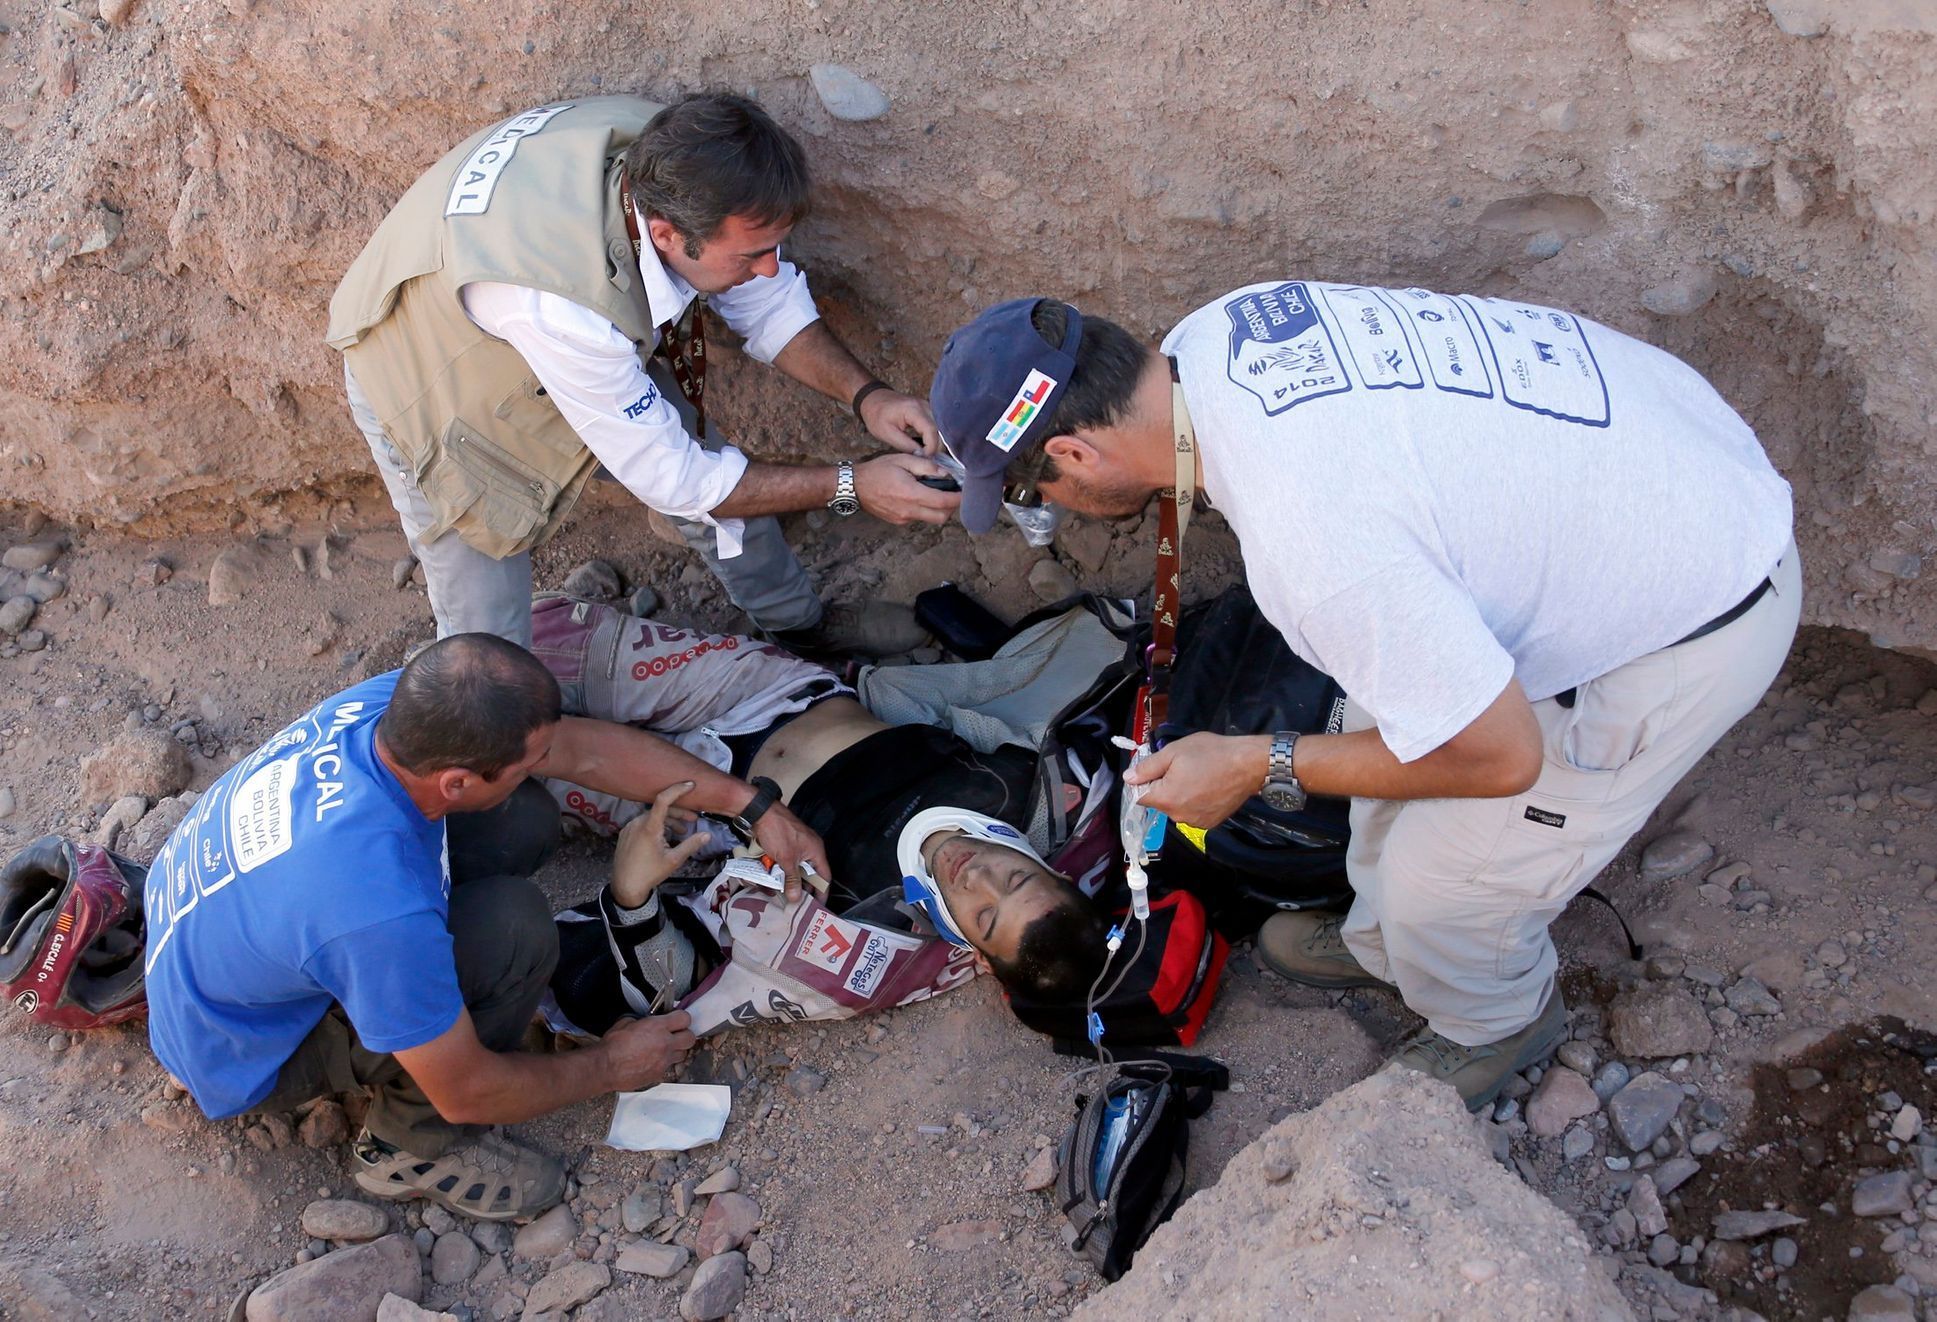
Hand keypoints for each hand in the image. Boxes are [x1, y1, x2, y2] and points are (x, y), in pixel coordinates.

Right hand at [600, 1010, 695, 1091]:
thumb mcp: (626, 1022)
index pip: (684, 1018)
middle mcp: (665, 1044)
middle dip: (684, 1035)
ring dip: (676, 1050)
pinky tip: (653, 1061)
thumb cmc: (612, 1046)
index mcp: (658, 1027)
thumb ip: (641, 1020)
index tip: (677, 1019)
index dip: (681, 1018)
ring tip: (664, 1049)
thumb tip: (644, 1022)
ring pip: (682, 1055)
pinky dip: (664, 1063)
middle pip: (690, 1038)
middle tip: (676, 1034)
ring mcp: (664, 1061)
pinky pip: (668, 1067)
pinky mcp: (659, 1075)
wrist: (605, 1068)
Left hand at [610, 782, 707, 909]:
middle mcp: (637, 823)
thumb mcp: (674, 860)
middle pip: (660, 810)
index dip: (677, 789)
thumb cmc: (650, 873)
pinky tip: (664, 838)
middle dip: (678, 813)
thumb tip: (707, 834)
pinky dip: (656, 827)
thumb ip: (691, 844)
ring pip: (652, 817)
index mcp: (649, 827)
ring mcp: (629, 828)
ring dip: (668, 822)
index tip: (691, 785)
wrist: (625, 887)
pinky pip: (643, 824)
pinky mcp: (625, 834)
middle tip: (693, 820)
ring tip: (681, 833)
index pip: (663, 799)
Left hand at [751, 801, 833, 901]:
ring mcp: (796, 845)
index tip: (817, 906)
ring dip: (790, 880)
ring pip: (796, 868)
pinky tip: (773, 881)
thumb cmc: (778, 832)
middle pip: (810, 873)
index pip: (824, 876)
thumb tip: (797, 899)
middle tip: (797, 904)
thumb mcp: (787, 860)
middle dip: (803, 888)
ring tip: (784, 895)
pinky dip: (781, 871)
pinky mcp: (784, 844)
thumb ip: (793, 880)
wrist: (760, 812)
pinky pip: (786, 862)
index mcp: (816, 850)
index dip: (822, 892)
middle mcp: (809, 848)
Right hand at [852, 454, 961, 525]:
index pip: (944, 502)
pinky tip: (919, 497)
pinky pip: (918, 518)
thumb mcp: (902, 459)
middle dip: (951, 507)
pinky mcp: (898, 521)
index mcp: (912, 494)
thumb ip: (926, 466)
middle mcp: (909, 510)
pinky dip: (925, 510)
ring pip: (931, 519)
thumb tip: (946, 474)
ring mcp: (903, 518)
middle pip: (941, 517)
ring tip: (936, 493)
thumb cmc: (877, 470)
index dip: (958, 499)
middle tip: (953, 493)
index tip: (966, 492)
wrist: (854, 486)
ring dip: (938, 509)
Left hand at [859, 388, 941, 455]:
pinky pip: (935, 425)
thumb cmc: (876, 415)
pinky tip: (926, 446)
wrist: (873, 399)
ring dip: (935, 442)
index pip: (931, 430)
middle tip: (926, 460)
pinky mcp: (926, 409)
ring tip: (926, 454)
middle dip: (935, 447)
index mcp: (913, 409)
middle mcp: (924, 405)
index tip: (926, 459)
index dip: (931, 447)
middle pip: (939, 429)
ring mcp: (927, 406)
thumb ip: (906, 446)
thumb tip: (922, 456)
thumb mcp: (887, 434)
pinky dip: (933, 436)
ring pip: (939, 428)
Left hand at [1122, 732, 1269, 829]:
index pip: (1140, 797)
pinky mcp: (1211, 823)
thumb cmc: (1211, 753)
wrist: (1249, 764)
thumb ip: (1148, 767)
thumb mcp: (1174, 752)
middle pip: (1159, 803)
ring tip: (1198, 776)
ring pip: (1177, 808)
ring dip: (1180, 795)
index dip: (1144, 782)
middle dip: (1164, 787)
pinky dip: (1195, 802)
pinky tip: (1208, 787)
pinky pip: (1193, 812)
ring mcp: (1196, 822)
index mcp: (1166, 799)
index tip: (1156, 768)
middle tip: (1182, 767)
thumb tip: (1128, 778)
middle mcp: (1179, 816)